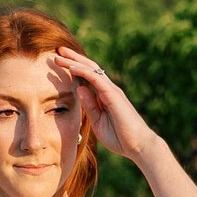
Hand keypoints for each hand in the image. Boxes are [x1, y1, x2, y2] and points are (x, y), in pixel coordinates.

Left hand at [52, 46, 160, 164]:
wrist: (138, 146)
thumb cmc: (120, 137)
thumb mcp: (97, 121)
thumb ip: (89, 105)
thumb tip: (79, 89)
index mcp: (104, 96)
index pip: (88, 77)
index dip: (74, 67)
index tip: (60, 61)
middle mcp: (108, 90)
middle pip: (89, 68)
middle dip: (72, 58)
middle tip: (58, 50)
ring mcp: (112, 91)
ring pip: (91, 70)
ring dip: (74, 61)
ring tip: (59, 55)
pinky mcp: (113, 95)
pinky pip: (96, 79)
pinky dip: (82, 71)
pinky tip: (71, 67)